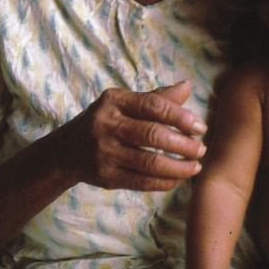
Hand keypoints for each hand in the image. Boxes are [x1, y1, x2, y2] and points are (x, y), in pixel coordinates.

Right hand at [49, 80, 206, 191]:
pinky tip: (177, 179)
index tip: (201, 127)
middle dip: (183, 144)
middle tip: (202, 149)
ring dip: (178, 167)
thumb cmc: (106, 121)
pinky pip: (141, 181)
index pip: (153, 106)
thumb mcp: (124, 103)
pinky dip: (163, 182)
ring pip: (149, 163)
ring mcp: (104, 152)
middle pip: (152, 135)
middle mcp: (106, 124)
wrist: (66, 151)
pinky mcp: (105, 176)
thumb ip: (156, 97)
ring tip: (195, 166)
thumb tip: (187, 87)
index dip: (180, 116)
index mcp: (114, 101)